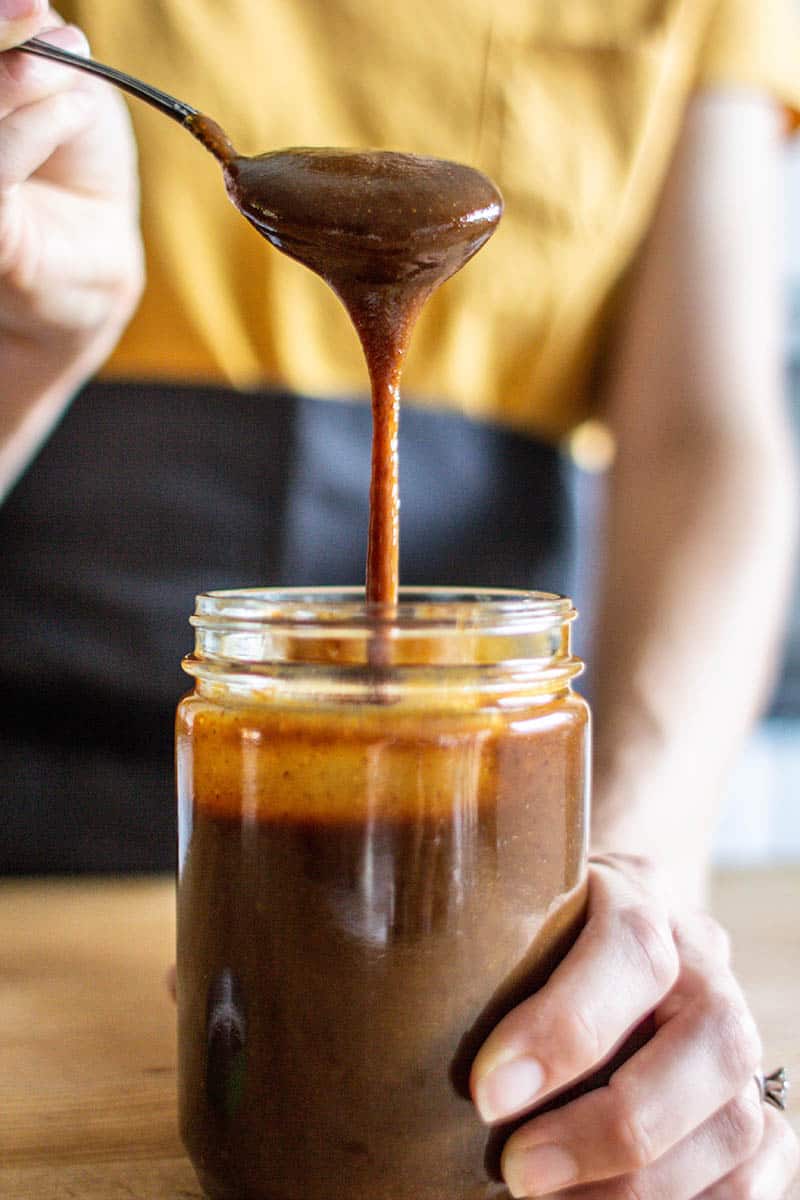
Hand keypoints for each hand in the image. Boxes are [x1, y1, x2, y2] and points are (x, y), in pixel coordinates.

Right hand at [0, 1, 142, 403]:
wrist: (95, 264)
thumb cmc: (71, 171)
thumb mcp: (62, 93)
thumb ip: (35, 52)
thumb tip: (30, 9)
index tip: (29, 3)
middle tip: (36, 14)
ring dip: (14, 81)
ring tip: (70, 67)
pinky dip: (32, 127)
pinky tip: (75, 107)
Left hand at [471, 855, 798, 1197]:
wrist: (598, 929)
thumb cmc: (528, 937)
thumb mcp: (506, 921)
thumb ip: (484, 960)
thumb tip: (411, 1053)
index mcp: (642, 895)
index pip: (633, 948)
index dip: (566, 1026)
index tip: (486, 1092)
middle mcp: (706, 962)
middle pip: (709, 1041)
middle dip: (611, 1126)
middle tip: (519, 1172)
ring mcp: (740, 1033)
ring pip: (735, 1120)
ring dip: (643, 1185)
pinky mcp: (756, 1104)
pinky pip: (758, 1170)